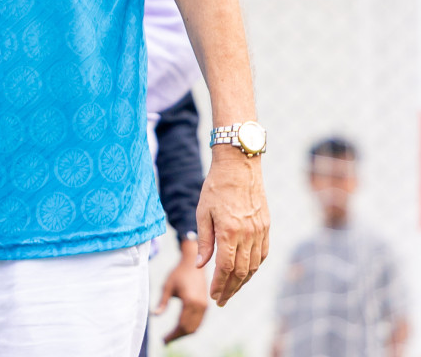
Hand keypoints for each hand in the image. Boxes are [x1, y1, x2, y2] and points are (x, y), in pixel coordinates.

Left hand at [155, 237, 207, 341]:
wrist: (193, 262)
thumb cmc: (177, 273)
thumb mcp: (167, 286)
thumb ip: (162, 302)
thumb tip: (155, 315)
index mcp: (190, 302)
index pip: (182, 325)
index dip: (172, 335)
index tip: (163, 340)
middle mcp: (200, 306)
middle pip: (189, 329)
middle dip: (177, 336)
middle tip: (165, 340)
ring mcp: (205, 306)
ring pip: (195, 327)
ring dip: (184, 333)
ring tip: (171, 336)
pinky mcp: (206, 305)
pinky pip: (199, 321)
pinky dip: (190, 327)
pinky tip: (180, 328)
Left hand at [196, 147, 269, 304]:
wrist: (239, 166)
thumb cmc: (215, 187)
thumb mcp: (202, 212)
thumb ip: (203, 240)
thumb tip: (200, 265)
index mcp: (229, 231)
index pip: (226, 268)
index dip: (220, 285)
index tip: (214, 296)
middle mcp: (248, 234)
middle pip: (241, 272)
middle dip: (230, 289)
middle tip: (221, 300)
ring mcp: (260, 231)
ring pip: (254, 266)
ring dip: (243, 282)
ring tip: (231, 291)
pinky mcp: (266, 227)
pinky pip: (263, 254)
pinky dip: (254, 267)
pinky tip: (246, 273)